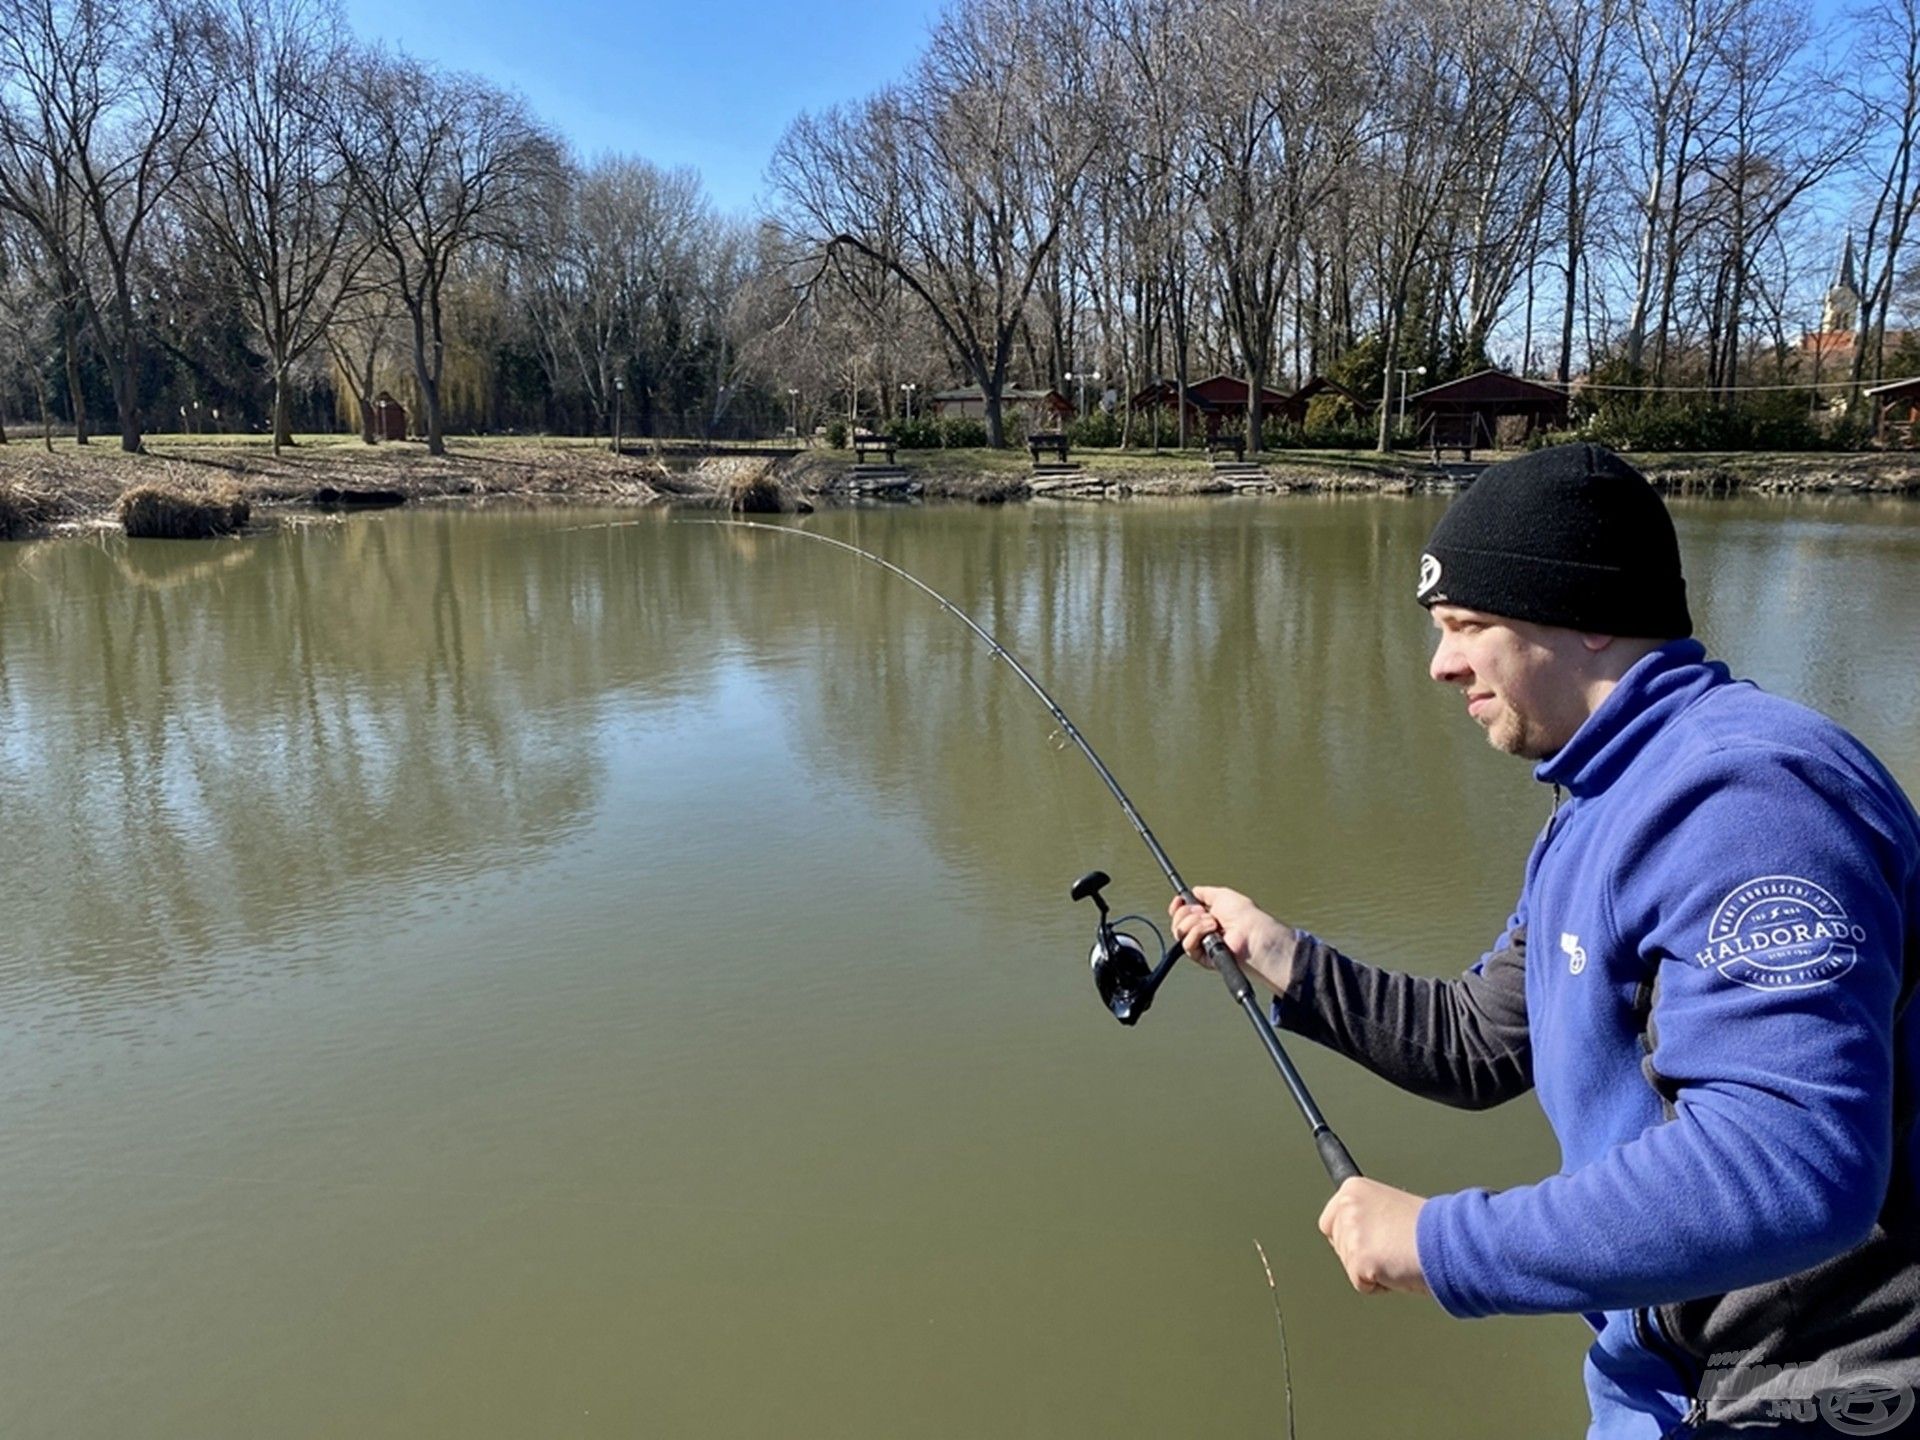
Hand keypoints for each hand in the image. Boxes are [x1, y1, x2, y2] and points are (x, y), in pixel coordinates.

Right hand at [1166, 886, 1298, 993]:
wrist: (1251, 932)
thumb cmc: (1244, 915)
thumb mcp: (1222, 895)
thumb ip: (1205, 893)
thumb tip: (1194, 891)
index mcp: (1206, 917)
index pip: (1182, 915)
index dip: (1177, 907)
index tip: (1179, 901)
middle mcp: (1202, 931)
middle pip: (1178, 922)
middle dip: (1186, 913)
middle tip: (1201, 911)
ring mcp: (1202, 944)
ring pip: (1180, 932)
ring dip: (1194, 922)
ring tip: (1212, 922)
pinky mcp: (1202, 957)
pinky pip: (1187, 945)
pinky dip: (1197, 933)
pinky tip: (1211, 930)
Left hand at [1317, 1178, 1429, 1295]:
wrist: (1446, 1241)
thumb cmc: (1427, 1228)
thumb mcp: (1390, 1206)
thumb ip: (1367, 1215)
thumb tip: (1356, 1231)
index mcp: (1353, 1189)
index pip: (1330, 1221)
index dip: (1351, 1236)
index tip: (1371, 1239)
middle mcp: (1347, 1206)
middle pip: (1338, 1246)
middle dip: (1361, 1254)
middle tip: (1392, 1247)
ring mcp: (1352, 1233)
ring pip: (1349, 1266)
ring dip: (1373, 1269)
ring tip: (1398, 1255)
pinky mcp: (1359, 1259)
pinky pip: (1362, 1285)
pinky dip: (1380, 1285)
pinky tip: (1397, 1269)